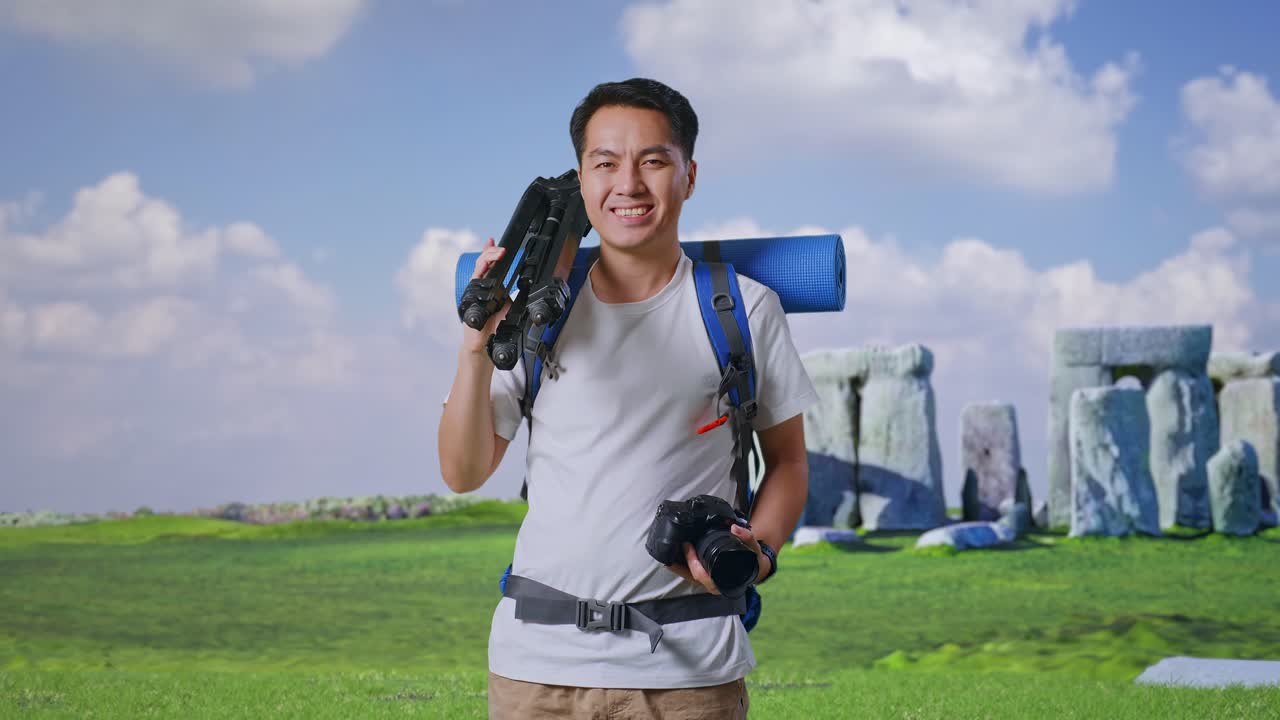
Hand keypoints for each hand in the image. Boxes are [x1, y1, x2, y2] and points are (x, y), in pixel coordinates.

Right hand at [461, 237, 511, 354]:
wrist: (484, 343)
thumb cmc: (496, 326)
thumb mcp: (510, 307)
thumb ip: (516, 297)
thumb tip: (531, 289)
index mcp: (490, 285)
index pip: (489, 263)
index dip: (491, 251)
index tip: (494, 241)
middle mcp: (480, 286)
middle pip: (482, 262)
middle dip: (491, 252)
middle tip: (501, 249)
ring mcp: (473, 292)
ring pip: (477, 270)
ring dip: (486, 260)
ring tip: (496, 254)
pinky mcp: (469, 300)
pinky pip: (473, 286)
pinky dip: (478, 276)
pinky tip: (484, 270)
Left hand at [665, 523, 767, 594]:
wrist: (754, 568)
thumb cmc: (752, 560)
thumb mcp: (753, 548)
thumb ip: (747, 537)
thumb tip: (735, 528)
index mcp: (724, 581)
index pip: (703, 576)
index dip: (693, 562)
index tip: (688, 545)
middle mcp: (713, 584)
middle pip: (690, 576)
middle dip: (680, 563)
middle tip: (674, 545)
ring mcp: (707, 581)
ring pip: (687, 576)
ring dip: (676, 566)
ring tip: (663, 554)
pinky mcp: (704, 576)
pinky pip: (689, 572)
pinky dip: (680, 565)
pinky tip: (671, 556)